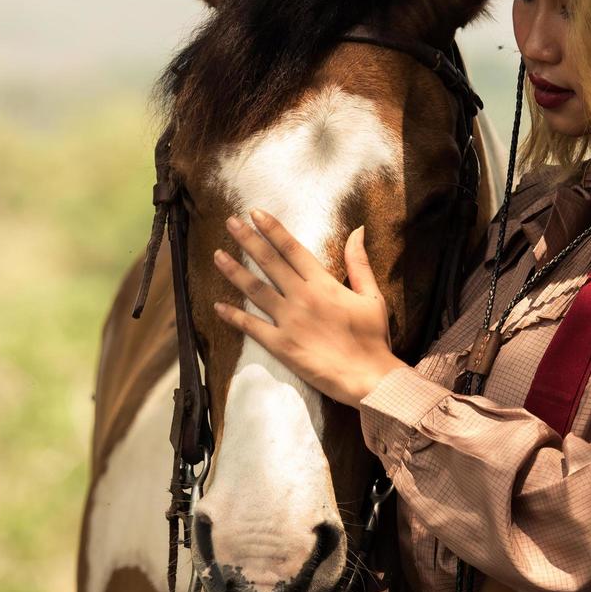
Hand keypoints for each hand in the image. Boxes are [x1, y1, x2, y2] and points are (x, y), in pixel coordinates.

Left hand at [212, 209, 407, 406]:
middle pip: (269, 262)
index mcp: (323, 283)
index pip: (292, 248)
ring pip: (255, 290)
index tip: (255, 213)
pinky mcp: (281, 345)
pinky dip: (233, 317)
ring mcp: (289, 321)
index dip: (272, 229)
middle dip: (248, 240)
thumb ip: (358, 262)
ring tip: (217, 255)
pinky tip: (217, 306)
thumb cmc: (372, 337)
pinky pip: (252, 327)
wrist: (368, 378)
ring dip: (235, 271)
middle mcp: (302, 297)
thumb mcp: (371, 295)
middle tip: (230, 223)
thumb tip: (357, 230)